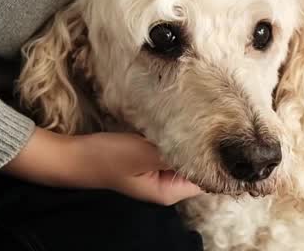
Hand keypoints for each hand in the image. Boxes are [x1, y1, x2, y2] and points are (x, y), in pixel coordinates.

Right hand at [3, 127, 203, 204]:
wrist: (74, 153)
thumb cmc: (107, 157)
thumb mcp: (144, 153)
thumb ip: (176, 151)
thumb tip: (211, 146)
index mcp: (171, 191)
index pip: (210, 177)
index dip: (220, 157)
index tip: (229, 133)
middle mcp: (169, 183)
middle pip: (201, 162)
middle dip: (207, 143)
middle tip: (217, 116)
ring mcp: (159, 168)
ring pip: (187, 150)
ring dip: (192, 135)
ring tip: (205, 113)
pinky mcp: (150, 154)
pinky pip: (172, 143)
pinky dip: (177, 132)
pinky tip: (183, 115)